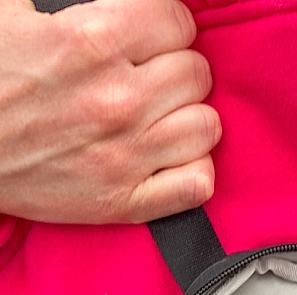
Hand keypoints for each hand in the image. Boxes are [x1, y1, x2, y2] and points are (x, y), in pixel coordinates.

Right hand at [0, 0, 219, 222]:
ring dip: (188, 115)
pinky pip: (197, 186)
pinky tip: (171, 156)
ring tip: (161, 113)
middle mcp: (117, 100)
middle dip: (176, 67)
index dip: (165, 24)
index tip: (149, 34)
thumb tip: (126, 4)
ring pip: (205, 126)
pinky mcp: (122, 202)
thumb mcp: (16, 8)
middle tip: (149, 74)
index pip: (177, 21)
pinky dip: (193, 170)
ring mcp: (125, 156)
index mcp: (91, 41)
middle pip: (196, 73)